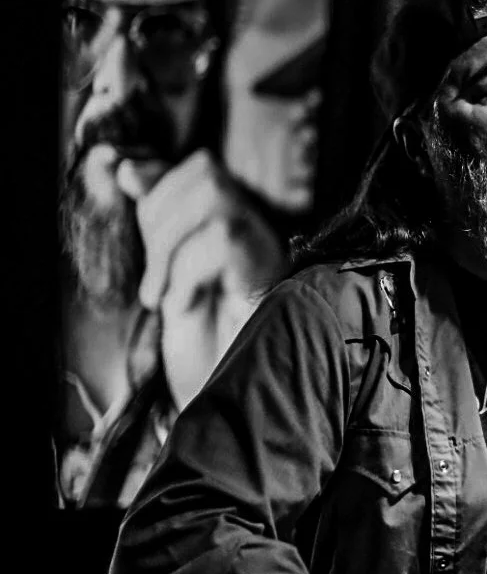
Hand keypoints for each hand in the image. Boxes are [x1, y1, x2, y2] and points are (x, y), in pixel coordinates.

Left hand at [116, 148, 284, 409]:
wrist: (233, 407)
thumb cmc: (205, 350)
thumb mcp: (167, 279)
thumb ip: (157, 225)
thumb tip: (127, 166)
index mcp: (234, 228)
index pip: (199, 167)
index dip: (158, 175)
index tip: (123, 181)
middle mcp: (258, 231)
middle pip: (205, 170)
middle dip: (159, 215)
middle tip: (153, 280)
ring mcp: (270, 250)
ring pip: (214, 194)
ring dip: (170, 245)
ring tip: (164, 295)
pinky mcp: (274, 273)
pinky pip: (222, 236)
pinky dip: (187, 270)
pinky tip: (185, 304)